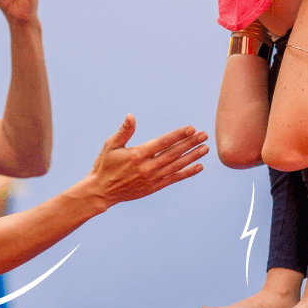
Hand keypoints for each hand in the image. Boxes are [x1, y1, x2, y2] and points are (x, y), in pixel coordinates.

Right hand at [87, 115, 207, 208]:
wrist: (102, 191)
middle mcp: (147, 167)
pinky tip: (199, 166)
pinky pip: (174, 179)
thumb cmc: (105, 165)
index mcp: (137, 155)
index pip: (163, 142)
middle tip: (204, 135)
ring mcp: (152, 178)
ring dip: (192, 156)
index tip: (191, 128)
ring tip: (205, 148)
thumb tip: (131, 116)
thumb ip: (124, 131)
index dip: (178, 135)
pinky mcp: (154, 187)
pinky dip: (187, 173)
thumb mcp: (110, 145)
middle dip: (190, 143)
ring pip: (177, 166)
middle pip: (174, 153)